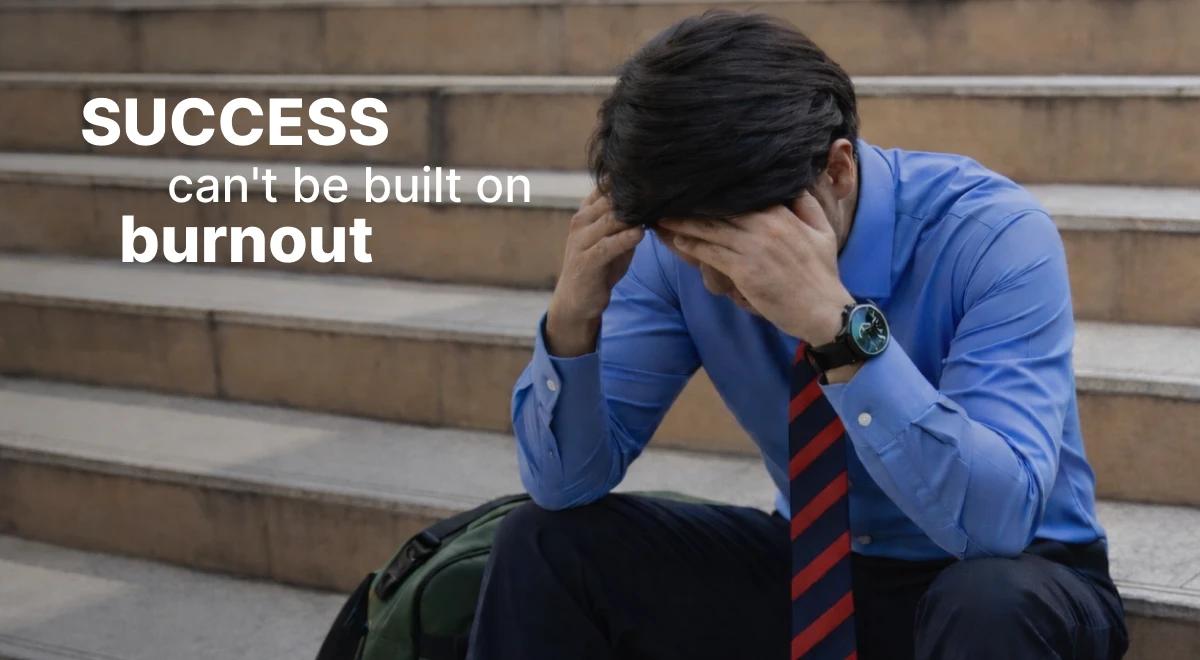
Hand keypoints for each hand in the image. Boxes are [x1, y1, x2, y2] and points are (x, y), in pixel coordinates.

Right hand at [546, 189, 644, 355]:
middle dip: (636, 197)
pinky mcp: (586, 261)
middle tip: (661, 191)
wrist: (576, 300)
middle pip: (610, 201)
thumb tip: (653, 203)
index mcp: (586, 213)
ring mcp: (581, 241)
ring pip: (610, 220)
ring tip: (654, 209)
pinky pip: (607, 246)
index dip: (628, 181)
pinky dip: (624, 238)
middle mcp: (581, 222)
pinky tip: (640, 233)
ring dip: (633, 215)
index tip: (653, 176)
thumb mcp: (612, 239)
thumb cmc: (598, 266)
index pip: (606, 188)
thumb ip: (626, 221)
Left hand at [659, 193, 853, 345]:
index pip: (745, 195)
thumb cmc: (821, 272)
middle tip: (671, 197)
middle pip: (722, 210)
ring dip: (685, 223)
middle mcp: (766, 226)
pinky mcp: (744, 270)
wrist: (823, 310)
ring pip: (712, 230)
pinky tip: (678, 239)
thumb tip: (794, 183)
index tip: (699, 183)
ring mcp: (754, 248)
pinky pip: (711, 253)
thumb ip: (806, 205)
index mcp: (784, 214)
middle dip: (695, 204)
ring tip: (665, 217)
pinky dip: (693, 245)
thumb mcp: (823, 231)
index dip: (719, 190)